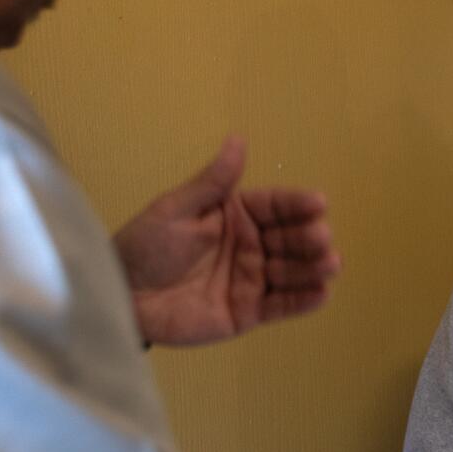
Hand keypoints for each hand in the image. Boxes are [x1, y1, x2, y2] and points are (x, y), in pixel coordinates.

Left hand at [113, 137, 341, 346]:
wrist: (121, 295)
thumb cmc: (146, 246)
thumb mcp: (175, 209)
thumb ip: (213, 181)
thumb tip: (238, 139)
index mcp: (236, 216)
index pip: (275, 206)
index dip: (298, 204)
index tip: (318, 203)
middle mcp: (251, 246)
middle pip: (291, 239)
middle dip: (310, 238)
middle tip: (321, 239)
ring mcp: (252, 280)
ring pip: (292, 272)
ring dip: (315, 268)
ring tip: (331, 264)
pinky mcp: (248, 312)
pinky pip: (282, 306)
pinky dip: (304, 301)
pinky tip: (322, 293)